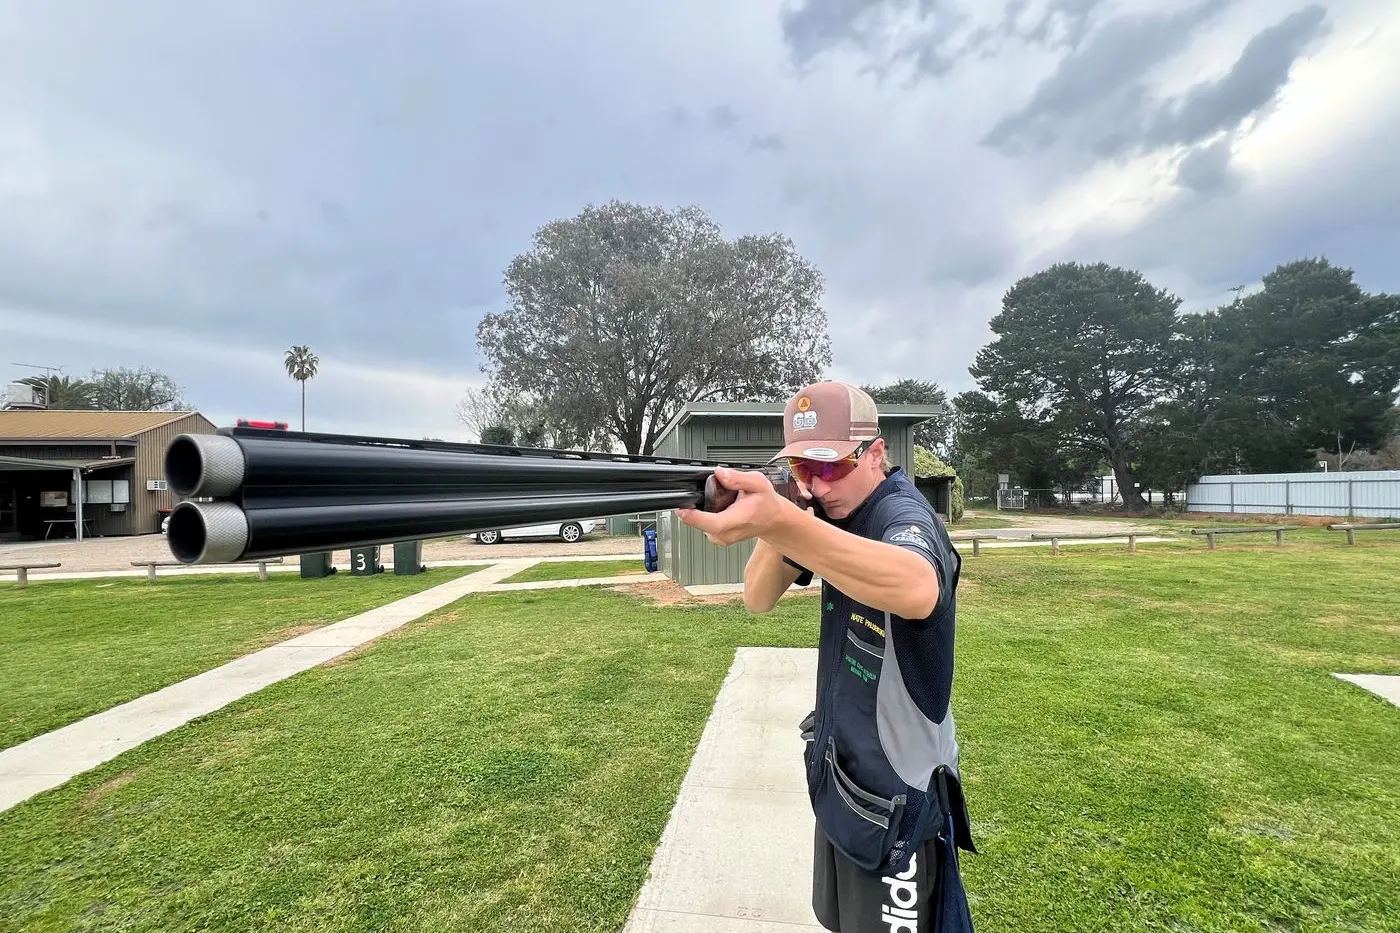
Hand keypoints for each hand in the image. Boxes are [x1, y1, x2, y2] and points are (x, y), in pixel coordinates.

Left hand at [677, 467, 797, 545]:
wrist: (772, 519)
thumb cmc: (766, 503)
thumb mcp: (757, 483)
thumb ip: (738, 478)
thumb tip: (720, 473)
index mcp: (739, 519)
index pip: (712, 523)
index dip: (694, 517)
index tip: (681, 509)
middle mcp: (728, 533)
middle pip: (699, 524)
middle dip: (694, 508)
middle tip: (704, 494)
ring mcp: (722, 538)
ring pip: (698, 525)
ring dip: (700, 512)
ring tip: (717, 501)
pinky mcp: (718, 539)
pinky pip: (702, 527)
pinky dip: (704, 516)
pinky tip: (716, 509)